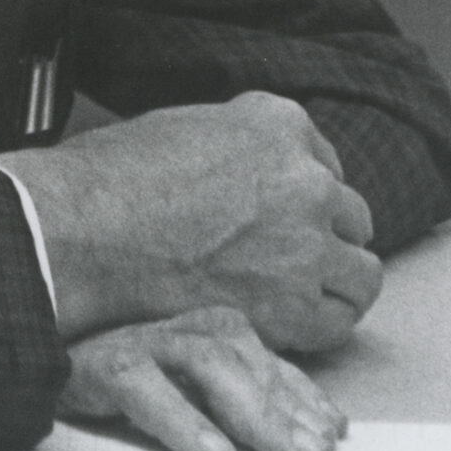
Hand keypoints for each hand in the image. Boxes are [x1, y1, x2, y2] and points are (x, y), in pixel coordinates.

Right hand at [0, 89, 381, 348]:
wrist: (88, 229)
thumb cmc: (114, 178)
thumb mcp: (184, 126)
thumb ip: (235, 145)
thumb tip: (240, 170)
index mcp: (279, 123)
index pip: (323, 162)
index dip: (301, 194)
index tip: (281, 214)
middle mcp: (306, 178)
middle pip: (349, 215)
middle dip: (322, 236)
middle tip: (285, 259)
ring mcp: (307, 243)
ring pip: (362, 273)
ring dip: (334, 283)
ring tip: (300, 297)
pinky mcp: (294, 304)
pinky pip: (338, 322)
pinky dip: (318, 327)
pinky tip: (289, 325)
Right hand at [61, 306, 347, 450]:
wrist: (34, 350)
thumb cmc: (123, 380)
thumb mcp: (193, 394)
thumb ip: (250, 402)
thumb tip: (327, 430)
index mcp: (209, 332)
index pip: (269, 363)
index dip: (306, 398)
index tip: (337, 435)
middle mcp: (181, 329)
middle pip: (245, 359)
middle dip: (288, 408)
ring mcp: (142, 342)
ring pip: (205, 363)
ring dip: (252, 410)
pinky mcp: (102, 365)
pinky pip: (145, 388)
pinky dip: (182, 420)